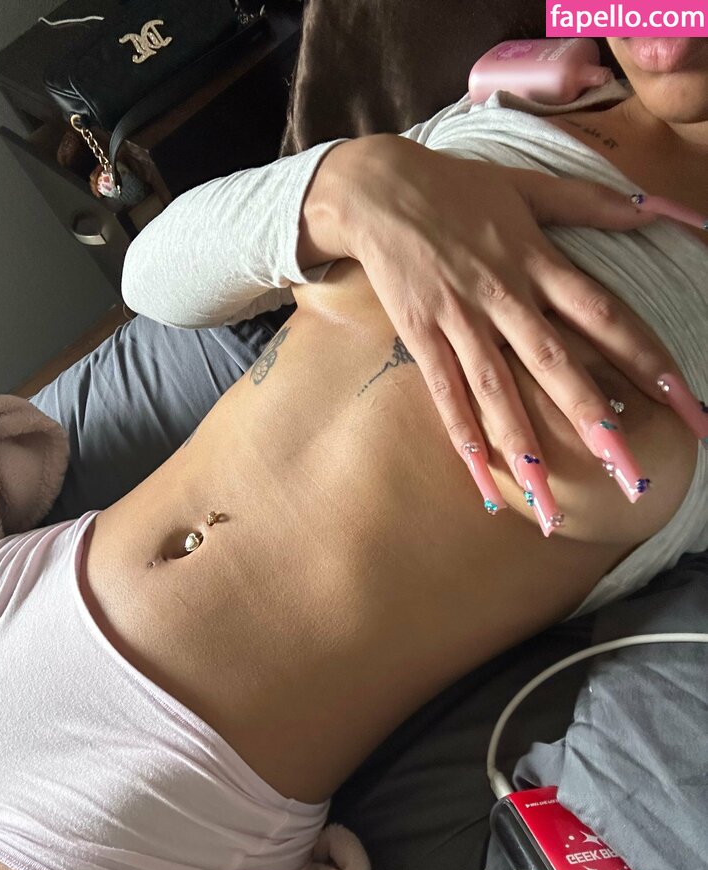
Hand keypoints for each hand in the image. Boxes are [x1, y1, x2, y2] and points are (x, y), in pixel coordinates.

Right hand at [300, 134, 705, 533]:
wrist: (377, 188)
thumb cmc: (458, 188)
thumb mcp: (530, 185)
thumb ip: (593, 203)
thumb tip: (659, 208)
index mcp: (538, 260)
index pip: (604, 314)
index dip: (646, 357)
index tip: (683, 400)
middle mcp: (503, 295)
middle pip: (555, 364)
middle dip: (592, 419)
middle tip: (628, 471)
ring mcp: (458, 319)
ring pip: (497, 390)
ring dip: (525, 445)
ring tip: (551, 500)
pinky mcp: (420, 336)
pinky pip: (444, 393)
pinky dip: (463, 435)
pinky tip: (483, 479)